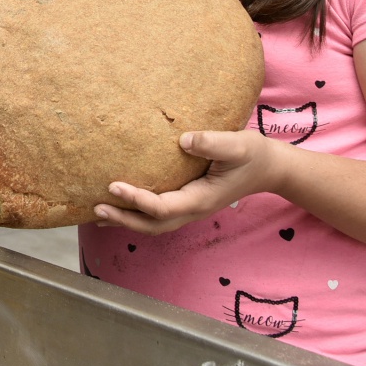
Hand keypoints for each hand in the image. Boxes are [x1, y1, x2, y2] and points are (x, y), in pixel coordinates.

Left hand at [92, 129, 283, 234]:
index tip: (114, 185)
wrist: (268, 168)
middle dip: (124, 219)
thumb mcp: (238, 145)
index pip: (162, 207)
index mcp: (201, 199)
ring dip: (127, 220)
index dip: (137, 199)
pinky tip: (119, 206)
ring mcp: (190, 209)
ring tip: (98, 213)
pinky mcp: (187, 202)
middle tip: (96, 209)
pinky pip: (158, 215)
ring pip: (154, 224)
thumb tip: (184, 140)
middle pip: (153, 224)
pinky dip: (137, 214)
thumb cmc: (253, 154)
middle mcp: (192, 209)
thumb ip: (212, 143)